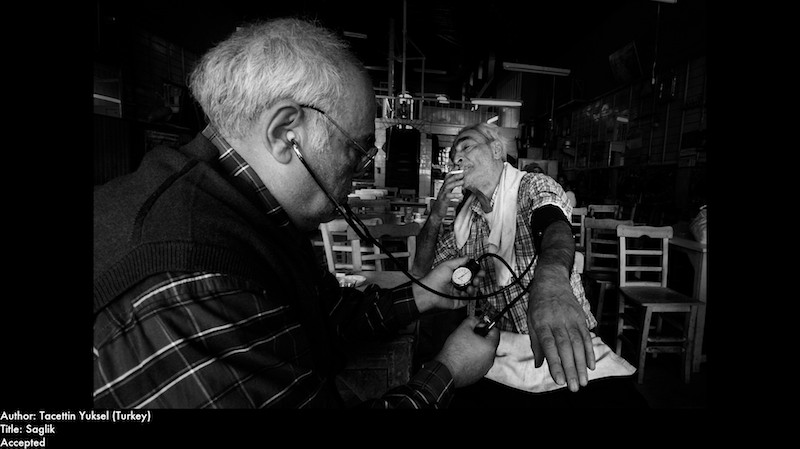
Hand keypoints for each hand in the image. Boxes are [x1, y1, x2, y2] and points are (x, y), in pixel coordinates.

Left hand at [412, 256, 484, 312]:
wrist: (429, 291)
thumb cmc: (435, 278)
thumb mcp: (447, 265)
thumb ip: (459, 261)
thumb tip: (467, 257)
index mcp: (454, 275)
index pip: (468, 274)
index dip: (475, 272)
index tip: (480, 270)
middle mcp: (457, 284)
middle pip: (471, 282)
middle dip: (477, 278)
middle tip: (480, 276)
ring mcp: (458, 293)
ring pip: (471, 290)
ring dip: (475, 286)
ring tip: (474, 283)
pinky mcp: (458, 301)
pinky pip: (468, 299)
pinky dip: (471, 294)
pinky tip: (469, 290)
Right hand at [430, 171, 464, 216]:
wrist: (436, 213)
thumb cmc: (443, 204)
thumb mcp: (447, 195)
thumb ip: (452, 190)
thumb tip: (460, 185)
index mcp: (444, 188)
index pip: (447, 178)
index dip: (453, 173)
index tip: (459, 170)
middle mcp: (442, 190)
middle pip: (447, 180)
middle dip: (455, 176)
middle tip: (462, 174)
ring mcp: (442, 195)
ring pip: (448, 186)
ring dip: (455, 183)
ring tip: (462, 182)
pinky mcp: (443, 201)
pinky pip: (448, 196)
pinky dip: (455, 195)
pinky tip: (460, 195)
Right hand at [434, 316, 499, 387]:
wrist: (447, 370)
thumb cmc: (454, 353)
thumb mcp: (463, 329)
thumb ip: (472, 320)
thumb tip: (475, 319)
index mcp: (490, 346)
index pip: (495, 331)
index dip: (487, 325)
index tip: (480, 325)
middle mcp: (490, 358)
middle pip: (490, 343)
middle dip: (481, 337)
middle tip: (471, 335)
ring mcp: (485, 367)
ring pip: (484, 353)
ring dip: (477, 348)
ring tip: (465, 346)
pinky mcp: (479, 374)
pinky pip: (479, 363)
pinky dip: (474, 358)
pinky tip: (464, 356)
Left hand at [527, 268, 595, 391]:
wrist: (551, 281)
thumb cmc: (538, 304)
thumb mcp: (530, 321)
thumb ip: (536, 344)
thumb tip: (538, 365)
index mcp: (542, 323)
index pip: (549, 346)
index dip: (555, 363)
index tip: (559, 380)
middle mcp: (558, 322)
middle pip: (566, 348)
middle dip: (571, 369)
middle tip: (575, 387)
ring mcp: (571, 319)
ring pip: (578, 345)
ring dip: (582, 365)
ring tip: (583, 381)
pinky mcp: (581, 318)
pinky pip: (587, 337)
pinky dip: (590, 352)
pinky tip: (591, 366)